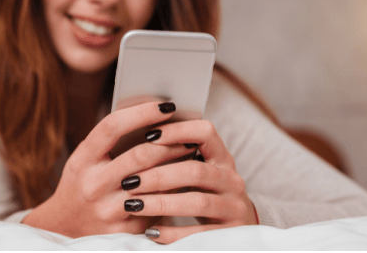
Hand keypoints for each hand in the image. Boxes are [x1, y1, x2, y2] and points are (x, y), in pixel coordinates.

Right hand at [22, 101, 196, 237]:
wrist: (66, 228)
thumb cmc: (82, 183)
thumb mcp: (85, 160)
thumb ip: (109, 142)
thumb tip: (151, 119)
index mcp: (82, 160)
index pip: (112, 127)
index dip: (141, 113)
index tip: (166, 105)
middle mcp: (92, 184)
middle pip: (139, 155)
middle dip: (169, 142)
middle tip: (188, 133)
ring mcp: (107, 210)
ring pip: (152, 183)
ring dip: (176, 165)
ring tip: (190, 152)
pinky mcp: (122, 231)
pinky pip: (155, 207)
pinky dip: (172, 192)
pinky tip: (182, 182)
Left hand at [120, 119, 257, 243]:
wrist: (237, 230)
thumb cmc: (206, 193)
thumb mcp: (198, 171)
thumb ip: (177, 156)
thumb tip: (137, 135)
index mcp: (222, 158)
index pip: (206, 132)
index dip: (178, 131)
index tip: (148, 135)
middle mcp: (232, 180)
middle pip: (196, 171)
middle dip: (158, 176)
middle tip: (129, 181)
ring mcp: (234, 207)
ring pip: (197, 202)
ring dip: (161, 203)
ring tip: (133, 205)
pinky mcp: (230, 234)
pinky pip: (199, 234)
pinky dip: (172, 232)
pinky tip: (150, 231)